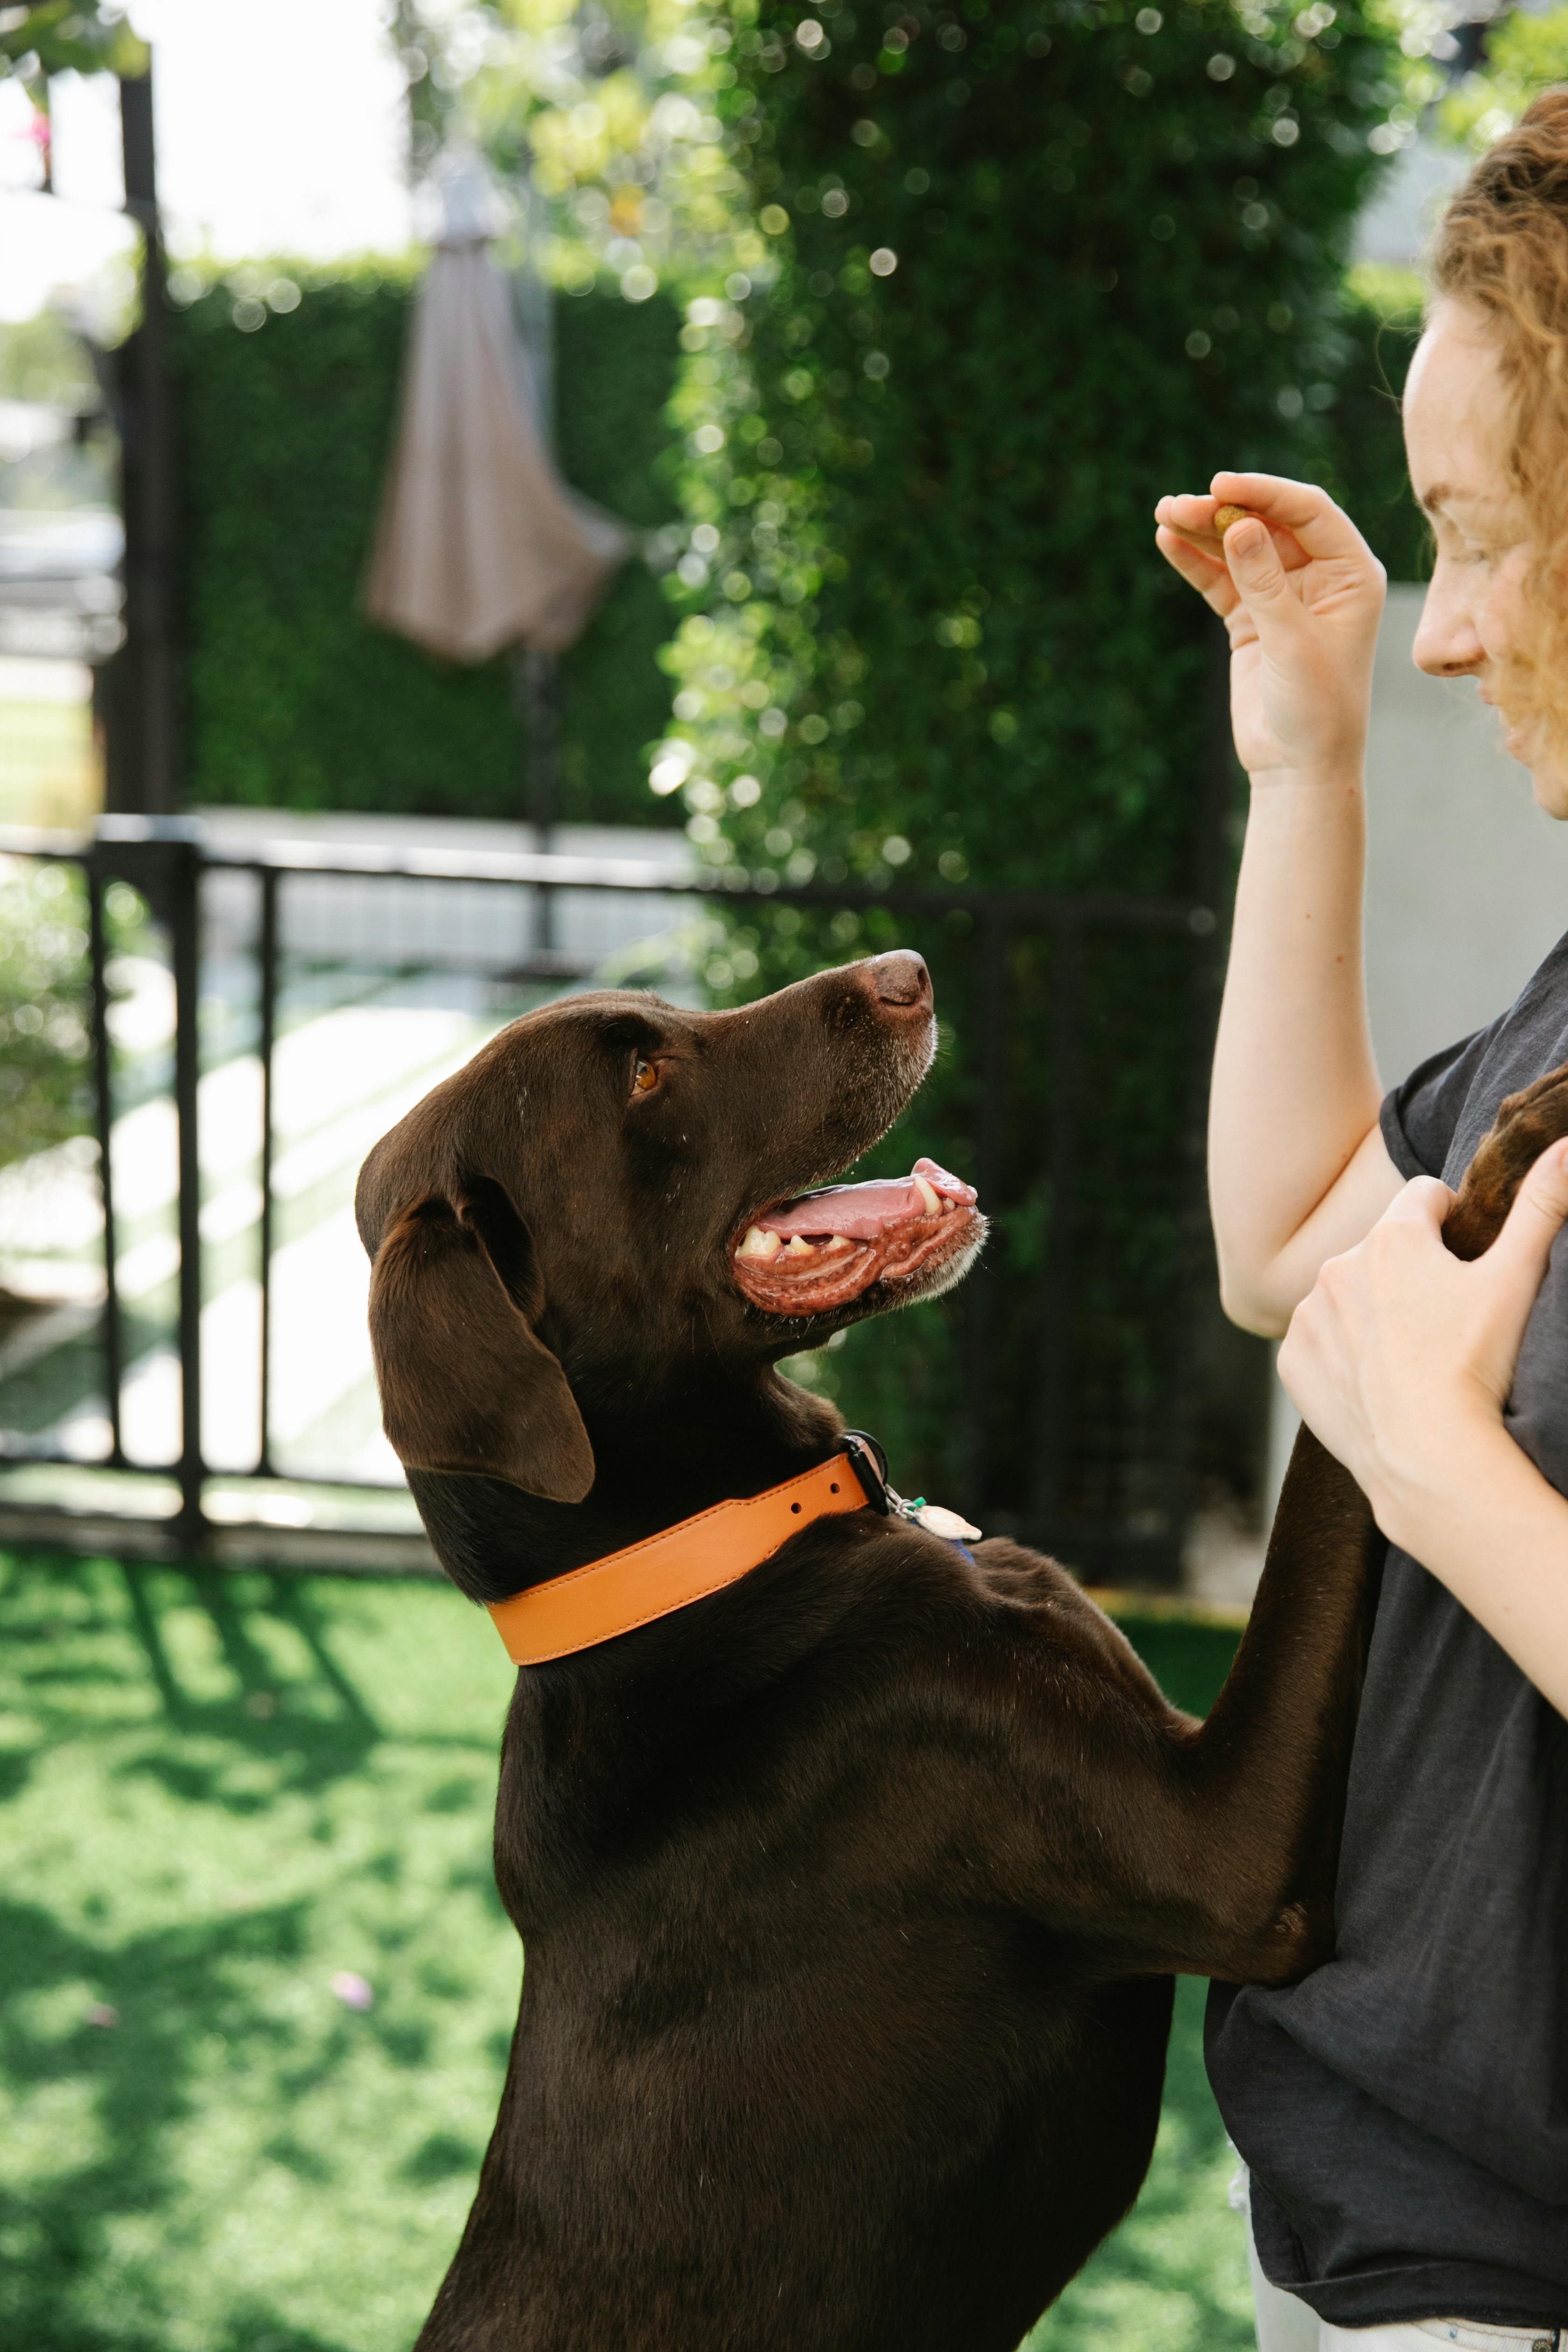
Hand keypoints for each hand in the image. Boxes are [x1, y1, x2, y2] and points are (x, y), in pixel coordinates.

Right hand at [1153, 472, 1386, 783]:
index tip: (1221, 485)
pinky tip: (1168, 541)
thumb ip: (1266, 582)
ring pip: (1240, 548)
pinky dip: (1196, 561)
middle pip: (1268, 523)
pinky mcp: (1251, 619)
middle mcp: (1320, 576)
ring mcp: (1283, 596)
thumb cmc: (1317, 707)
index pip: (1309, 511)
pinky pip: (1221, 579)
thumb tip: (1239, 524)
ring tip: (1164, 515)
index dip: (1265, 492)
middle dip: (1224, 510)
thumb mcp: (1293, 641)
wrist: (1299, 766)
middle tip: (1179, 504)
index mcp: (1350, 573)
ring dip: (1203, 530)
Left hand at [1279, 1140, 1567, 1542]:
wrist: (1429, 1460)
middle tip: (1447, 1318)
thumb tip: (1567, 1145)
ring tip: (1414, 1354)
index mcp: (1389, 1237)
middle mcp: (1335, 1267)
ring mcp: (1306, 1317)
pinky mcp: (1293, 1363)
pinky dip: (1343, 1354)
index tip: (1468, 1259)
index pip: (1423, 1197)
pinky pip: (1319, 1343)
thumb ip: (1542, 1205)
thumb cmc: (1477, 1366)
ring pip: (1348, 1295)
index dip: (1453, 1222)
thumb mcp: (1517, 1278)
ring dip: (1374, 1310)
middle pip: (1383, 1248)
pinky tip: (1379, 1382)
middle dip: (1412, 1269)